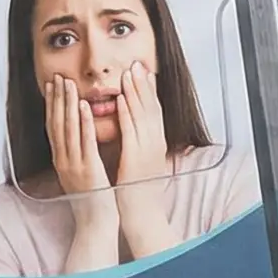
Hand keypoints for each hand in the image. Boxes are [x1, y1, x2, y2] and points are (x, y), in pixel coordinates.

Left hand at [110, 63, 179, 259]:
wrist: (142, 214)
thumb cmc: (139, 191)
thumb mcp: (142, 162)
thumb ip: (140, 145)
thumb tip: (135, 131)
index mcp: (155, 143)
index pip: (154, 110)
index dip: (148, 90)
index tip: (143, 71)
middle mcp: (154, 143)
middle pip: (151, 107)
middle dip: (144, 84)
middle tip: (137, 63)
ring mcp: (147, 149)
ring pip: (142, 114)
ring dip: (136, 92)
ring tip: (129, 72)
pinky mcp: (136, 157)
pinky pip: (132, 130)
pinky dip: (127, 113)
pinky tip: (122, 99)